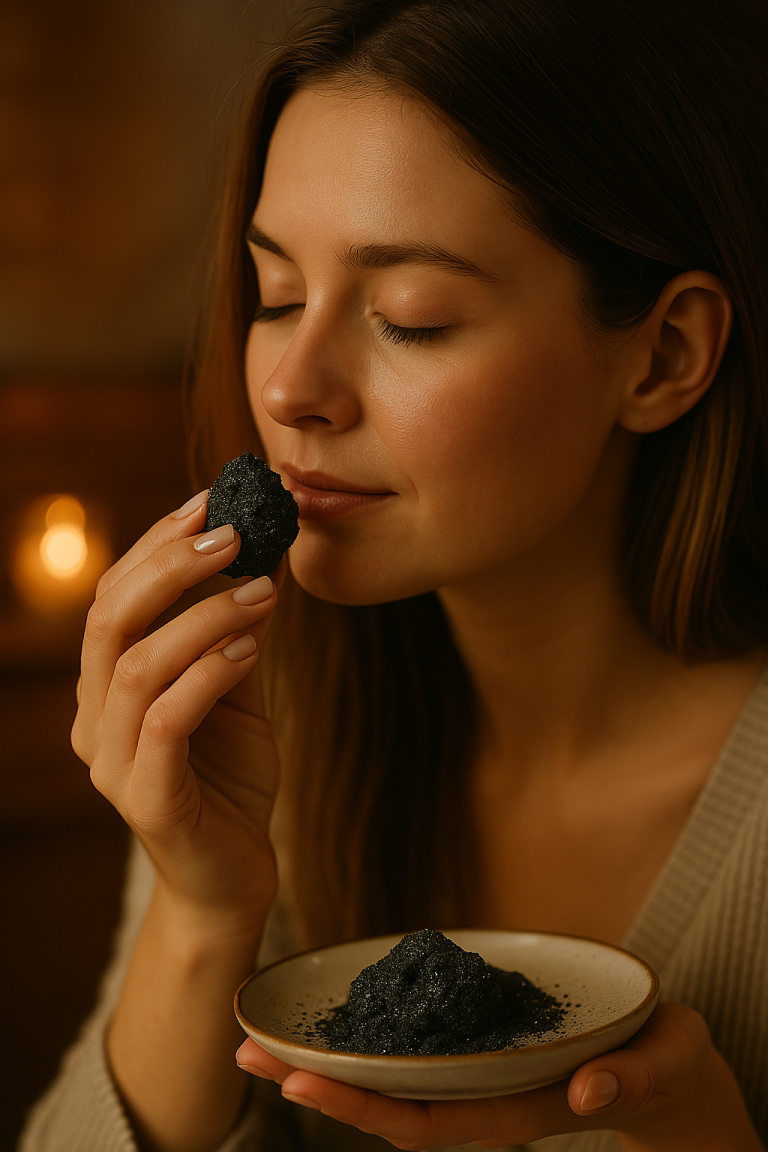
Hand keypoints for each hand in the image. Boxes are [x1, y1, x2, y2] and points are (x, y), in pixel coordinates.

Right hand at [72, 490, 285, 933]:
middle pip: (108, 619)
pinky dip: (208, 673)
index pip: (113, 598)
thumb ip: (236, 631)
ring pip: (137, 664)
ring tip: (260, 590)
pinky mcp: (147, 799)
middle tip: (232, 532)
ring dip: (203, 615)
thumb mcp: (236, 689)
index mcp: (106, 688)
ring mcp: (113, 762)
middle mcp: (95, 720)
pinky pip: (166, 720)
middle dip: (170, 565)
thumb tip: (262, 555)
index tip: (211, 502)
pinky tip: (251, 647)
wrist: (233, 877)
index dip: (157, 545)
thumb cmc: (229, 779)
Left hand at [236, 1002, 763, 1150]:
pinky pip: (416, 1052)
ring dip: (328, 1066)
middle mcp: (487, 1096)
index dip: (364, 1103)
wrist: (667, 1065)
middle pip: (391, 1104)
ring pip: (394, 1080)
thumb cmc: (667, 1061)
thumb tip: (587, 1093)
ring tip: (262, 1046)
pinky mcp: (481, 1048)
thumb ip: (634, 1077)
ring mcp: (480, 1074)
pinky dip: (369, 1039)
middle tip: (246, 1058)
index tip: (302, 1082)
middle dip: (319, 1086)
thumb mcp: (667, 1063)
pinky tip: (329, 1022)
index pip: (430, 1119)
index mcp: (520, 1106)